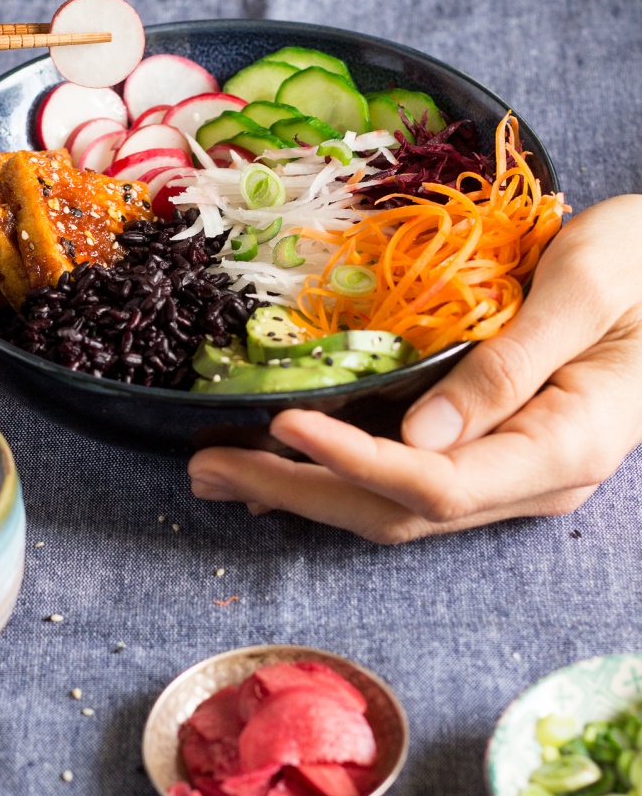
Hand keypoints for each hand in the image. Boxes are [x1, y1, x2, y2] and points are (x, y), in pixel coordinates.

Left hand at [189, 196, 641, 542]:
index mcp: (565, 443)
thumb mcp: (589, 285)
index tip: (281, 421)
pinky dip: (339, 473)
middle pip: (401, 510)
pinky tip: (282, 465)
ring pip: (396, 505)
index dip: (354, 461)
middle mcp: (534, 476)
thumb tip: (420, 437)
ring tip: (219, 470)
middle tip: (207, 467)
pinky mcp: (494, 448)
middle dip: (301, 490)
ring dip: (305, 489)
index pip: (439, 483)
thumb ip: (511, 362)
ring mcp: (513, 469)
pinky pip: (407, 479)